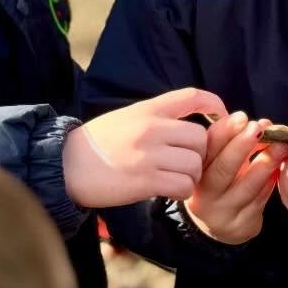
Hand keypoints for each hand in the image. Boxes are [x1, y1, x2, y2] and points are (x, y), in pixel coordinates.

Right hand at [63, 87, 226, 207]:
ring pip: (195, 165)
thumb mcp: (127, 117)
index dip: (214, 105)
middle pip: (201, 138)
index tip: (222, 118)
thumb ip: (157, 117)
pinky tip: (168, 191)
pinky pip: (183, 186)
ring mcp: (149, 154)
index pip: (193, 96)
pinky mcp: (145, 180)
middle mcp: (151, 128)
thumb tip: (188, 125)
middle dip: (200, 155)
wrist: (66, 165)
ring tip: (174, 179)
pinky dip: (181, 191)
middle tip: (185, 164)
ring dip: (191, 176)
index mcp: (148, 109)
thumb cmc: (98, 143)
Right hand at [186, 111, 287, 245]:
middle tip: (259, 128)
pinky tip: (281, 170)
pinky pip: (260, 201)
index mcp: (195, 171)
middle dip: (242, 145)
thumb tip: (263, 124)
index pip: (207, 149)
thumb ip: (233, 142)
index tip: (242, 117)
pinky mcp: (240, 226)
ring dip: (266, 163)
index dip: (224, 132)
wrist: (217, 224)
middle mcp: (204, 193)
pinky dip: (271, 183)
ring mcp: (222, 212)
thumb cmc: (220, 181)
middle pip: (223, 168)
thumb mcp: (217, 161)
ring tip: (281, 147)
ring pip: (247, 187)